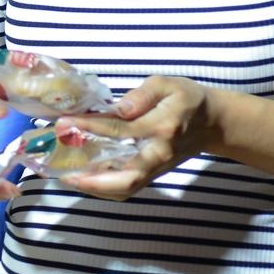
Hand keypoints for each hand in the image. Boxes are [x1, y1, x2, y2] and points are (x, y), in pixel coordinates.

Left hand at [61, 76, 215, 200]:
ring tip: (65, 177)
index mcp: (163, 126)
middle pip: (126, 177)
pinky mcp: (153, 174)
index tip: (65, 123)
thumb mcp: (167, 84)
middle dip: (92, 180)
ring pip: (125, 188)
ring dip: (95, 188)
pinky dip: (103, 188)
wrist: (211, 123)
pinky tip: (83, 178)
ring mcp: (157, 168)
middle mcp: (159, 153)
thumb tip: (118, 109)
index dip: (91, 128)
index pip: (122, 131)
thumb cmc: (186, 99)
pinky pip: (127, 188)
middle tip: (62, 171)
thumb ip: (143, 95)